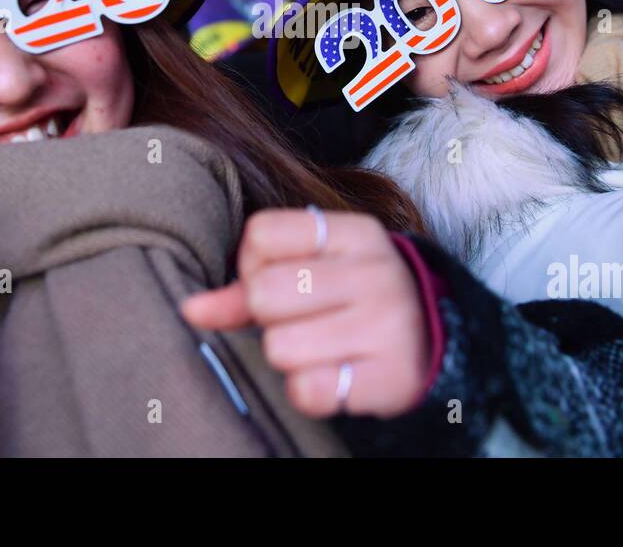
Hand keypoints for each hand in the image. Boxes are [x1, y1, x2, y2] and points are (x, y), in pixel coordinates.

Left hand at [182, 209, 427, 418]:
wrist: (432, 343)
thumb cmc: (352, 300)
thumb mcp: (315, 271)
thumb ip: (247, 285)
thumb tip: (191, 309)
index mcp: (355, 233)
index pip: (262, 233)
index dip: (251, 264)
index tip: (277, 279)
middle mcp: (376, 272)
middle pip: (264, 292)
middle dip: (267, 316)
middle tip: (296, 320)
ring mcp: (387, 324)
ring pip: (280, 345)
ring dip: (287, 356)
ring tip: (317, 348)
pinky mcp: (390, 376)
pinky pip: (308, 389)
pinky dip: (307, 390)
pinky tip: (331, 376)